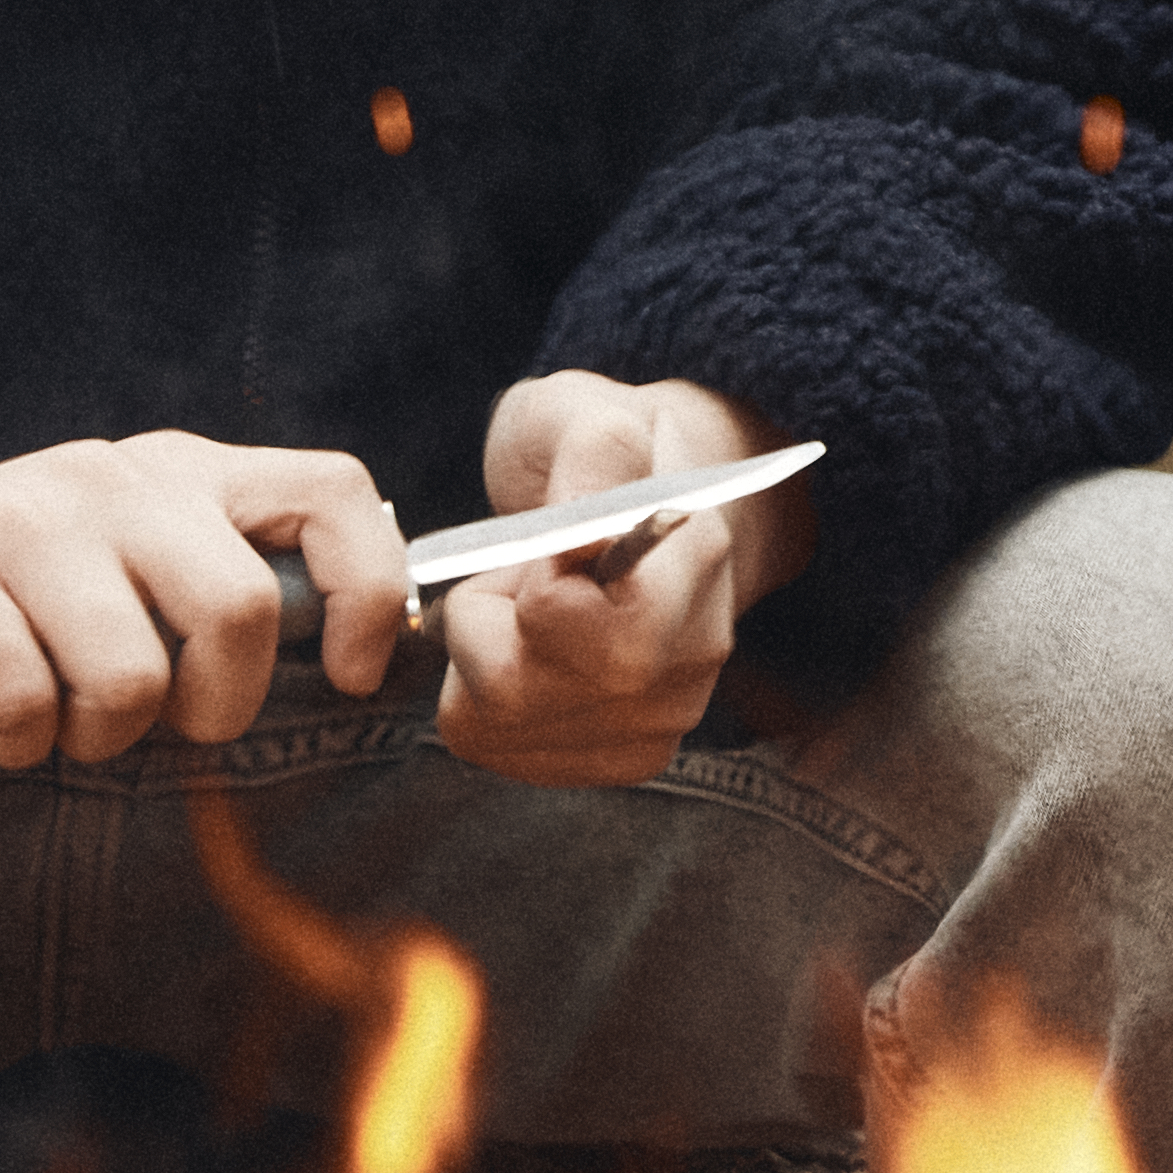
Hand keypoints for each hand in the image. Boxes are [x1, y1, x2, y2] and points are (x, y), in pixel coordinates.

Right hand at [0, 435, 408, 763]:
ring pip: (131, 676)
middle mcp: (116, 477)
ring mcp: (26, 518)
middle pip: (238, 610)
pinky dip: (13, 742)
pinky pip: (24, 703)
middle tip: (157, 724)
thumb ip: (221, 591)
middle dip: (213, 708)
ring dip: (97, 735)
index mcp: (184, 473)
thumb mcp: (126, 567)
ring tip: (55, 713)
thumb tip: (347, 666)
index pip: (334, 493)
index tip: (342, 673)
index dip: (367, 591)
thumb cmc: (2, 594)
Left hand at [432, 372, 811, 789]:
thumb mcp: (589, 411)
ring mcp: (656, 727)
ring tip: (530, 611)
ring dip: (479, 657)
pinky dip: (483, 698)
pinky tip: (530, 654)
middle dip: (487, 622)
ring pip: (492, 722)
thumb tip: (582, 535)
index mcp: (693, 569)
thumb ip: (593, 454)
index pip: (570, 622)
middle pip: (513, 689)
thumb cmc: (612, 455)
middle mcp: (686, 668)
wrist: (663, 512)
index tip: (553, 539)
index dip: (531, 579)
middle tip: (525, 574)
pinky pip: (494, 747)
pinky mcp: (618, 761)